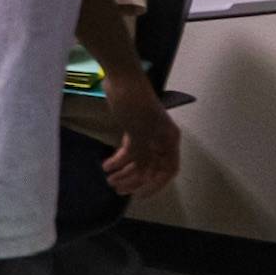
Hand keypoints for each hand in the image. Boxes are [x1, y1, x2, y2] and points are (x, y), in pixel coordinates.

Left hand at [102, 80, 181, 197]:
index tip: (139, 196)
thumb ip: (143, 156)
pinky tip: (106, 165)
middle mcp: (161, 139)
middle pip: (151, 167)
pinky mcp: (133, 128)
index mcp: (169, 140)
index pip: (168, 170)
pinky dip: (118, 158)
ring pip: (139, 159)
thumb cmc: (134, 104)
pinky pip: (129, 149)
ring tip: (109, 180)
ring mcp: (147, 134)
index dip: (156, 185)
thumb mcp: (138, 133)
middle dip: (134, 179)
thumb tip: (146, 177)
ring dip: (124, 171)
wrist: (121, 78)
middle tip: (116, 188)